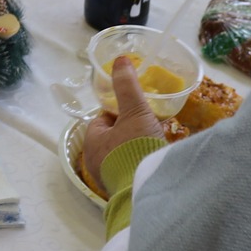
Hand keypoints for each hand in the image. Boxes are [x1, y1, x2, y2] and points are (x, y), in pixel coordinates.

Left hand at [83, 55, 166, 188]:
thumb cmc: (136, 148)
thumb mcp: (134, 111)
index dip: (119, 110)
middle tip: (151, 123)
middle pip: (115, 137)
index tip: (137, 107)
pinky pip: (133, 169)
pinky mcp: (126, 190)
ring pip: (125, 154)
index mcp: (92, 142)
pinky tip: (157, 157)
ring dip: (139, 146)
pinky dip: (144, 161)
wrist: (150, 190)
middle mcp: (96, 162)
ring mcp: (111, 178)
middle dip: (132, 129)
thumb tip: (120, 60)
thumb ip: (127, 86)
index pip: (103, 119)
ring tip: (157, 139)